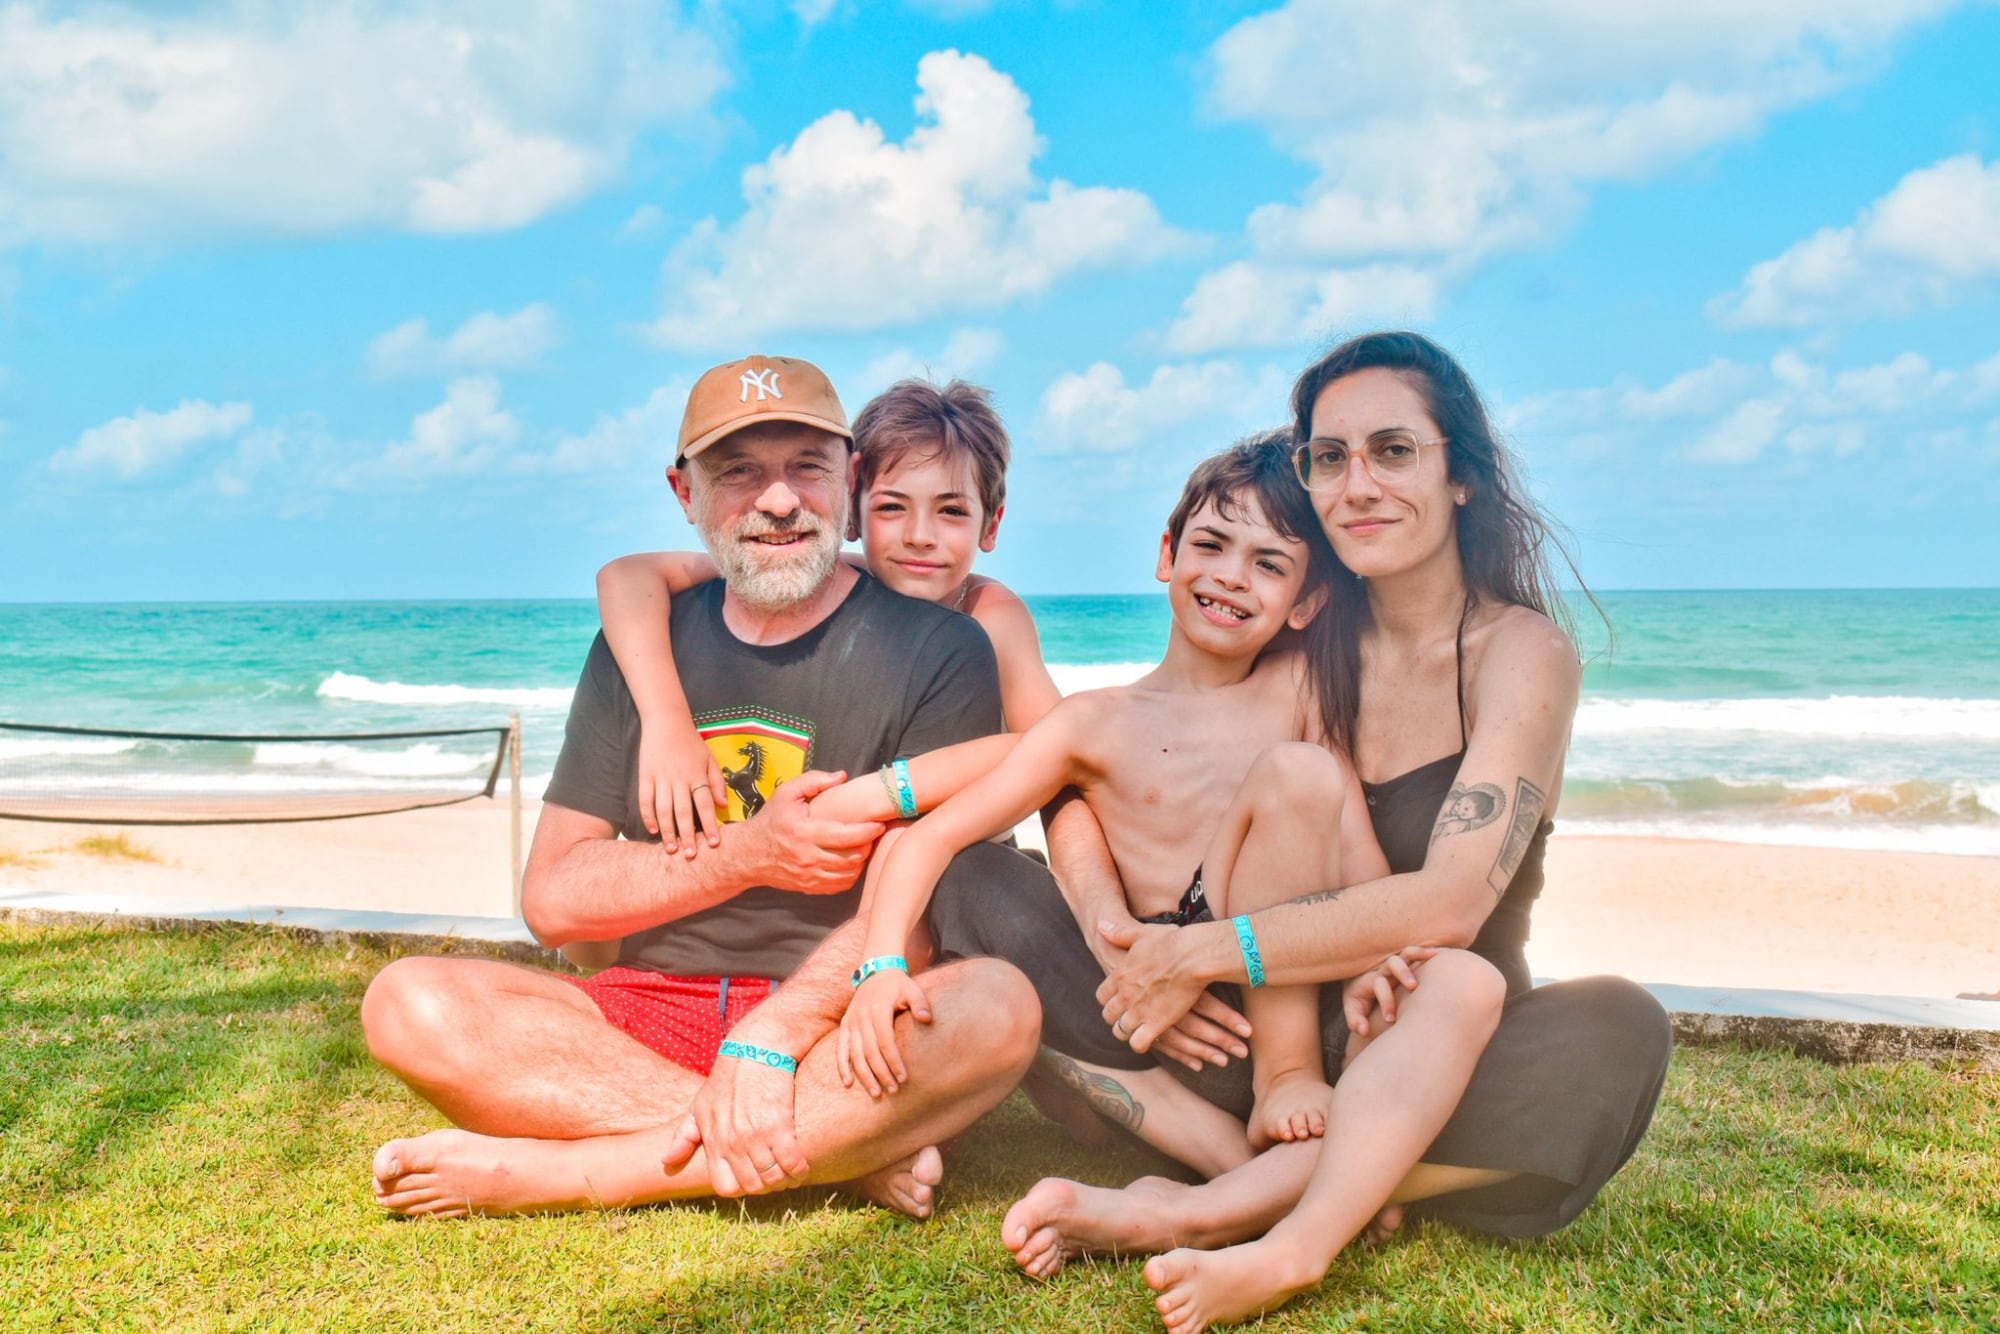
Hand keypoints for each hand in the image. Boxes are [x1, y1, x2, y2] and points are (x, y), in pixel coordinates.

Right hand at [637, 719, 723, 855]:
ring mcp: (660, 778)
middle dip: (688, 836)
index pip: (705, 805)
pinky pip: (645, 800)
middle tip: (691, 856)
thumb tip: (723, 804)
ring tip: (672, 849)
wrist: (666, 721)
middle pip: (683, 812)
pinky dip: (648, 816)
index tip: (714, 844)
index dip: (710, 825)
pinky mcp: (645, 776)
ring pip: (664, 810)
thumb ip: (717, 781)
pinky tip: (653, 830)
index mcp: (697, 775)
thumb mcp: (710, 758)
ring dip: (668, 831)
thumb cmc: (691, 742)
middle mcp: (679, 779)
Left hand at [661, 1049, 808, 1197]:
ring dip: (786, 1180)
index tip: (753, 1179)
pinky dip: (799, 1169)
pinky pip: (791, 1162)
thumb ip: (684, 1136)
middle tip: (777, 1177)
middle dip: (768, 1186)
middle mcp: (732, 1143)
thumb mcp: (699, 1105)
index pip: (725, 1187)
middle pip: (753, 1186)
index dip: (741, 1188)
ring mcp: (755, 1136)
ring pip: (773, 1178)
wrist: (756, 1049)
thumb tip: (667, 1161)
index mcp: (714, 1141)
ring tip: (792, 1172)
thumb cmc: (728, 1077)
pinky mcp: (778, 1125)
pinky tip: (802, 1165)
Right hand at [743, 771, 884, 894]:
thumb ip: (814, 781)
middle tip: (872, 835)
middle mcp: (807, 857)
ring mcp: (808, 875)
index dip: (868, 831)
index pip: (846, 835)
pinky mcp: (808, 887)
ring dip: (861, 861)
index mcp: (804, 831)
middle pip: (852, 857)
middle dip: (869, 846)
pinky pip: (839, 885)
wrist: (749, 853)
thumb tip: (842, 776)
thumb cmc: (772, 819)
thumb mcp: (786, 793)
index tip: (878, 824)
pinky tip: (849, 861)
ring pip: (849, 874)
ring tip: (863, 847)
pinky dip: (850, 875)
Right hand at [836, 970, 932, 1097]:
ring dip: (864, 1076)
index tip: (904, 1078)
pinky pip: (840, 1049)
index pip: (886, 1042)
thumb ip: (920, 1003)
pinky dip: (842, 1066)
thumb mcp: (911, 988)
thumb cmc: (897, 984)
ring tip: (876, 1093)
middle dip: (882, 1073)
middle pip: (870, 1052)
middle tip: (893, 1090)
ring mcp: (851, 1022)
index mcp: (878, 1010)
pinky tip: (848, 1083)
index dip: (894, 1061)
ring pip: (855, 1055)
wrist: (875, 970)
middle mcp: (861, 1018)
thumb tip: (927, 1019)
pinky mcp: (845, 1025)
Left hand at [1087, 911, 1246, 1071]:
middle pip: (1108, 1016)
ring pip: (1120, 1031)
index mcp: (1119, 975)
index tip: (1119, 1000)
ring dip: (1127, 1032)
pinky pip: (1138, 1043)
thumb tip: (1100, 926)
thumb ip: (1119, 933)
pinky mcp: (1156, 1024)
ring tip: (1138, 1031)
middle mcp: (1124, 995)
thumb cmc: (1171, 941)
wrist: (1193, 955)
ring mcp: (1138, 1011)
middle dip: (1116, 1018)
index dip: (1109, 1000)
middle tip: (1128, 1017)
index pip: (1101, 996)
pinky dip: (1141, 1044)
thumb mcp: (1140, 933)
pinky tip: (1150, 1038)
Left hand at [1342, 946, 1439, 1038]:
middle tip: (1413, 986)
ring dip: (1418, 954)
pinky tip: (1439, 953)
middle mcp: (1385, 969)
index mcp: (1370, 980)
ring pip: (1407, 953)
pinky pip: (1417, 953)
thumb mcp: (1353, 1009)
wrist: (1358, 978)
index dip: (1386, 1002)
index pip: (1379, 986)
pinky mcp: (1408, 962)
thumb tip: (1364, 1030)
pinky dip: (1427, 951)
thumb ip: (1355, 1020)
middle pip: (1393, 964)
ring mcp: (1397, 963)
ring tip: (1434, 955)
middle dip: (1402, 973)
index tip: (1390, 1019)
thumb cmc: (1359, 998)